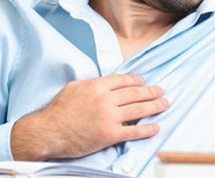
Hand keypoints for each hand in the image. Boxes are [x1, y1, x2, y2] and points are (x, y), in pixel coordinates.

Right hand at [10, 74, 167, 159]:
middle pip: (134, 93)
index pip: (123, 80)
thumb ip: (91, 84)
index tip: (144, 81)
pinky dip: (147, 130)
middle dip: (151, 92)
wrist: (49, 131)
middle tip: (161, 91)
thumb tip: (103, 83)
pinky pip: (133, 131)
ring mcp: (109, 117)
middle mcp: (105, 99)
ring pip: (138, 110)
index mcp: (96, 85)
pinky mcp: (109, 134)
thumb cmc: (58, 111)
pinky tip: (155, 127)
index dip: (136, 80)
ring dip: (154, 106)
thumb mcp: (73, 88)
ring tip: (164, 104)